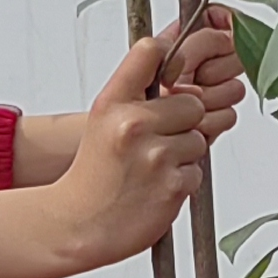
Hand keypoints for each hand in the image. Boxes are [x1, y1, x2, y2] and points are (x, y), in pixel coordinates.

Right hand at [6, 16, 244, 187]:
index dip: (169, 58)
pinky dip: (182, 181)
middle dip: (183, 123)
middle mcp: (134, 125)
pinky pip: (197, 171)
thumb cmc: (94, 174)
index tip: (170, 73)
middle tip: (155, 143)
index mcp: (113, 104)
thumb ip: (134, 91)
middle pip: (192, 104)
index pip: (149, 53)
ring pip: (198, 139)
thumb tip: (169, 54)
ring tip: (152, 169)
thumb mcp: (103, 121)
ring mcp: (156, 156)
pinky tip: (156, 188)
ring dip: (183, 155)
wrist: (80, 225)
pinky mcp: (173, 185)